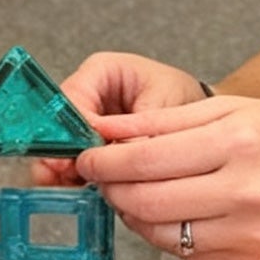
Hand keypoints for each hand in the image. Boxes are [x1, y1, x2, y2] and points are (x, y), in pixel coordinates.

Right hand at [41, 50, 211, 183]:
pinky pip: (75, 161)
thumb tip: (116, 158)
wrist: (200, 120)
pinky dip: (75, 177)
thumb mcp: (165, 110)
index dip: (67, 129)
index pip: (72, 98)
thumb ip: (138, 134)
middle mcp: (89, 93)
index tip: (69, 156)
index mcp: (102, 71)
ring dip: (63, 168)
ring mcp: (87, 121)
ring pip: (62, 144)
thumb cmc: (183, 99)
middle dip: (59, 151)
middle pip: (59, 123)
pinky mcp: (91, 146)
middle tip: (60, 175)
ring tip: (69, 185)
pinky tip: (78, 189)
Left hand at [76, 96, 259, 259]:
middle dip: (112, 190)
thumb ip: (166, 121)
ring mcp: (250, 233)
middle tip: (104, 177)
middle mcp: (245, 190)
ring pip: (160, 233)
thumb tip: (106, 130)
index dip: (103, 162)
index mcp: (240, 142)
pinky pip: (187, 253)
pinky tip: (171, 214)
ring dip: (134, 214)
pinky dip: (166, 234)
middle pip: (145, 201)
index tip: (86, 157)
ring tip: (138, 193)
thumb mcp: (239, 110)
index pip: (145, 159)